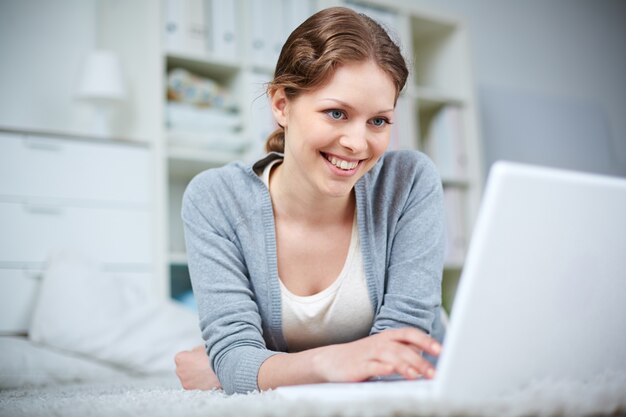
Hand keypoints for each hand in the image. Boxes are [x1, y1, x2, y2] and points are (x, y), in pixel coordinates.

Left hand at [174, 345, 220, 389]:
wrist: (223, 368)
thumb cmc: (213, 357)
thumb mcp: (202, 348)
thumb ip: (194, 351)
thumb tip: (194, 354)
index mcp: (180, 358)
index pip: (181, 357)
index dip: (190, 356)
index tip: (197, 357)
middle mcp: (179, 370)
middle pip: (182, 368)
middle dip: (190, 367)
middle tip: (201, 365)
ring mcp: (184, 381)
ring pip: (187, 378)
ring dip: (193, 376)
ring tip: (205, 373)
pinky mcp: (190, 389)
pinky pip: (192, 385)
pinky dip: (197, 383)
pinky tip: (205, 379)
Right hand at [312, 328, 440, 382]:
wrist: (332, 360)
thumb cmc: (364, 357)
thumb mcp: (385, 351)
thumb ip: (404, 353)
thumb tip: (427, 361)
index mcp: (388, 337)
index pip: (410, 334)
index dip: (426, 340)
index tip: (440, 350)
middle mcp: (380, 343)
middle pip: (403, 348)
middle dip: (420, 361)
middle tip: (434, 373)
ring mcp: (369, 354)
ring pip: (390, 357)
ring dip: (405, 365)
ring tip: (417, 376)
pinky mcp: (359, 366)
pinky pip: (372, 366)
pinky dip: (382, 368)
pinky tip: (390, 372)